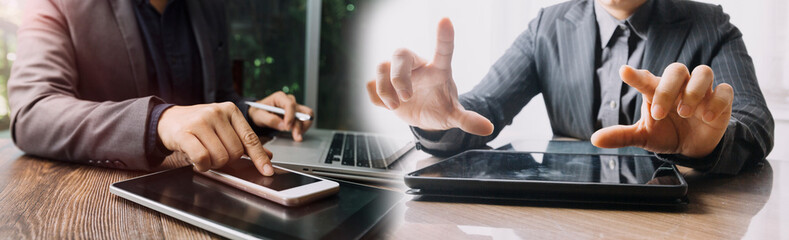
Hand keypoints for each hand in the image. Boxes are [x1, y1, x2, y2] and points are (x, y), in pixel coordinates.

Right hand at [158, 102, 274, 175]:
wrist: (167, 120)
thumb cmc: (198, 125)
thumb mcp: (224, 128)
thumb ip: (244, 140)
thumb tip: (267, 156)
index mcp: (231, 110)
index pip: (250, 138)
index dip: (259, 157)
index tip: (267, 170)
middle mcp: (217, 112)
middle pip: (235, 151)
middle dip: (227, 160)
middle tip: (215, 154)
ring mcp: (201, 121)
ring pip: (220, 157)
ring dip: (213, 164)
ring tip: (205, 154)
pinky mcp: (185, 132)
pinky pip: (202, 158)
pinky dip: (202, 165)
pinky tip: (198, 160)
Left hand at [248, 91, 313, 141]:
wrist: (260, 114)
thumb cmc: (259, 112)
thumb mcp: (259, 116)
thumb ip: (270, 120)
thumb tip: (283, 126)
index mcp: (279, 97)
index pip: (290, 104)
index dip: (290, 116)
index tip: (287, 127)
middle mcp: (289, 100)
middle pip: (301, 111)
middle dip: (299, 125)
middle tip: (296, 136)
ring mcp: (295, 107)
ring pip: (307, 115)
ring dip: (304, 126)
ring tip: (297, 136)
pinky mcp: (297, 114)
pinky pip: (306, 119)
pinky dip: (304, 127)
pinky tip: (297, 133)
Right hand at [366, 18, 493, 135]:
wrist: (424, 117)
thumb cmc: (441, 108)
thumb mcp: (454, 115)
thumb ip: (468, 120)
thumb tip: (489, 128)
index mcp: (438, 69)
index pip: (443, 49)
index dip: (444, 36)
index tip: (445, 20)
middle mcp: (416, 66)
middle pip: (400, 54)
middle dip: (398, 76)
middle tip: (405, 97)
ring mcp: (397, 74)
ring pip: (381, 66)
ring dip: (384, 88)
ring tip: (394, 107)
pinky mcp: (383, 86)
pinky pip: (371, 85)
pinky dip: (376, 97)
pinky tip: (387, 106)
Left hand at [592, 63, 733, 157]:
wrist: (692, 146)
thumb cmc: (665, 133)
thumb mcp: (643, 136)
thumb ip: (621, 136)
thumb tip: (595, 139)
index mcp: (657, 90)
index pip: (645, 78)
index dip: (635, 75)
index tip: (623, 72)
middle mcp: (679, 86)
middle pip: (676, 70)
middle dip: (667, 89)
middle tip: (659, 113)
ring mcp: (701, 91)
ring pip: (703, 73)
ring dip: (693, 91)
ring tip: (685, 112)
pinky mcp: (721, 101)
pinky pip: (724, 91)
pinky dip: (717, 101)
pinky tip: (708, 117)